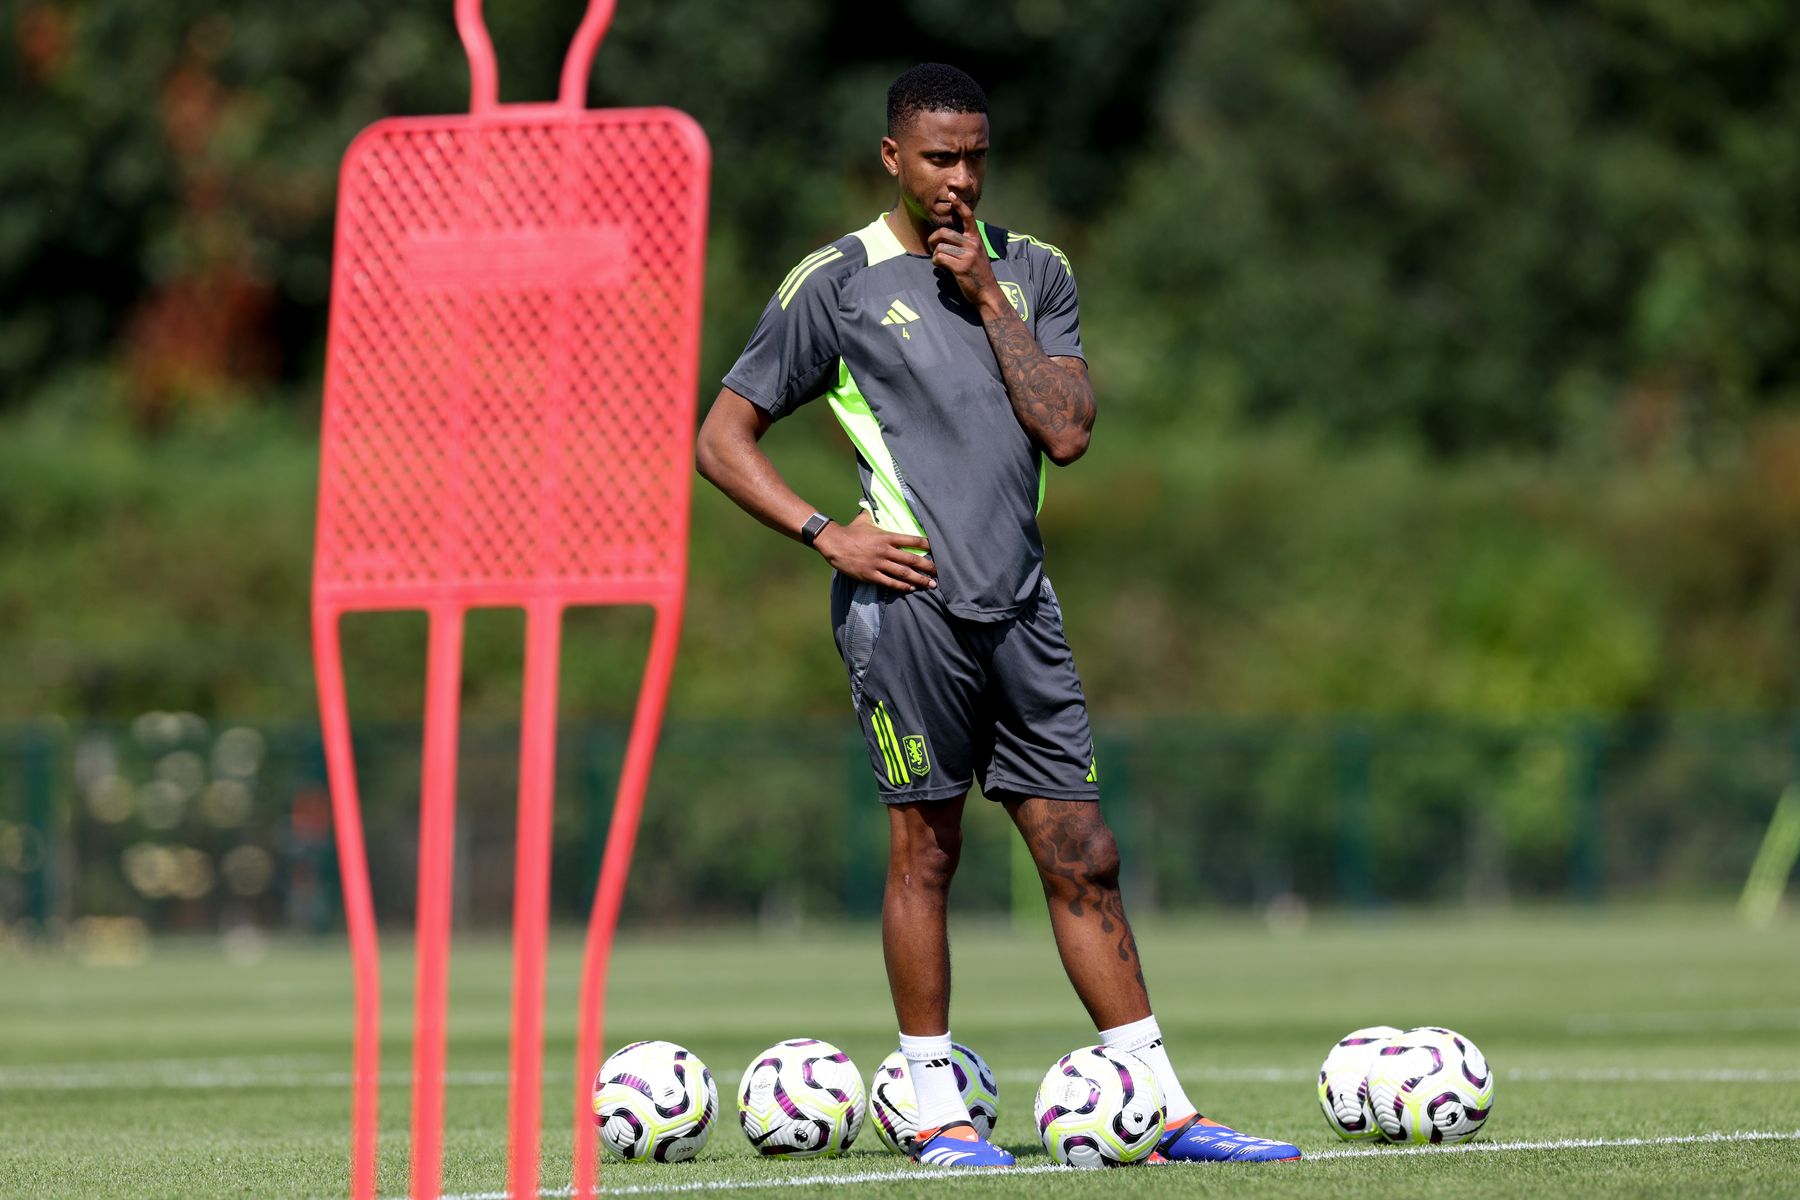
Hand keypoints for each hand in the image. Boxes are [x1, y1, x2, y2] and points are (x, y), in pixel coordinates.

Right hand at [813, 511, 936, 592]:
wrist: (834, 543)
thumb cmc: (851, 531)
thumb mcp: (865, 519)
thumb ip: (876, 513)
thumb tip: (878, 501)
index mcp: (886, 536)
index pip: (912, 540)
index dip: (927, 545)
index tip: (938, 551)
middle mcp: (885, 550)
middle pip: (912, 559)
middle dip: (928, 567)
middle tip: (939, 572)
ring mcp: (878, 563)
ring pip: (903, 574)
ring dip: (919, 579)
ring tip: (931, 584)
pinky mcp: (870, 575)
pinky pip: (890, 582)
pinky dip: (902, 586)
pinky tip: (912, 588)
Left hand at [927, 196, 1001, 312]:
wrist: (987, 292)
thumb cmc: (978, 273)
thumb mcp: (976, 253)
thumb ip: (965, 242)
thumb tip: (946, 236)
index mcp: (976, 238)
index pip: (968, 217)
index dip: (959, 205)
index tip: (951, 195)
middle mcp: (973, 244)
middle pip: (944, 233)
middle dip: (933, 240)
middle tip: (932, 247)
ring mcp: (967, 256)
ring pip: (940, 247)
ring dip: (935, 255)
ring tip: (940, 260)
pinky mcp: (960, 267)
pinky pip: (939, 258)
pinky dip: (936, 263)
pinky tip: (941, 267)